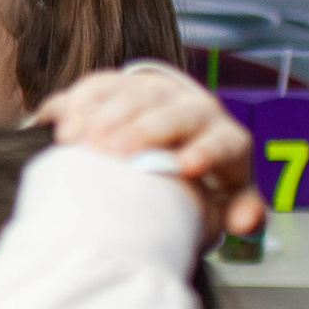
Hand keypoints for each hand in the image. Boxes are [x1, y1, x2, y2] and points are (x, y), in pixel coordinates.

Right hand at [32, 64, 265, 241]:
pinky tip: (64, 127)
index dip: (204, 150)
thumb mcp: (229, 194)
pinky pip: (100, 86)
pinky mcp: (123, 85)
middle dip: (145, 130)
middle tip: (116, 153)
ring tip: (82, 144)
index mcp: (226, 137)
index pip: (222, 140)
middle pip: (174, 113)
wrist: (179, 135)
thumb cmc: (203, 178)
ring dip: (107, 116)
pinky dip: (81, 104)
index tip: (183, 167)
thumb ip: (241, 210)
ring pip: (135, 95)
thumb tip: (244, 223)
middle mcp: (195, 108)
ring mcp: (158, 93)